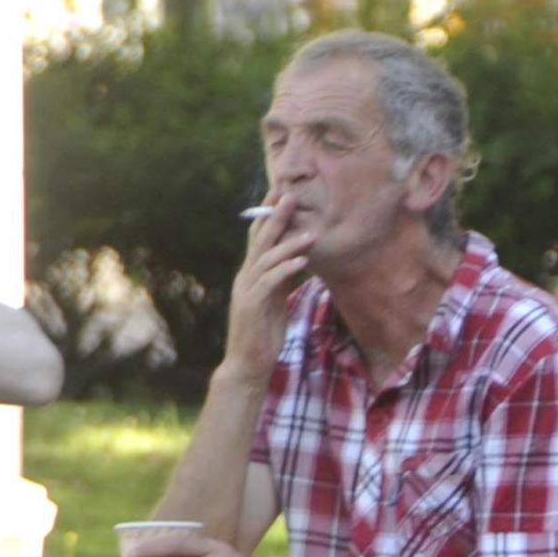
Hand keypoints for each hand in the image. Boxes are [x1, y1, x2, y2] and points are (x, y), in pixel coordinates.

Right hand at [220, 198, 318, 384]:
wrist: (249, 363)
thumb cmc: (264, 332)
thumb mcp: (276, 299)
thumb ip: (282, 278)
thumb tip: (297, 258)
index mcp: (252, 274)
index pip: (259, 237)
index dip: (269, 215)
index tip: (282, 192)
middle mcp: (246, 277)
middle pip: (260, 241)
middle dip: (275, 217)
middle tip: (290, 194)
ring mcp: (247, 290)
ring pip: (266, 259)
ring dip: (288, 244)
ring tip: (311, 233)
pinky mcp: (251, 306)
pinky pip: (270, 283)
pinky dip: (286, 270)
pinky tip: (302, 262)